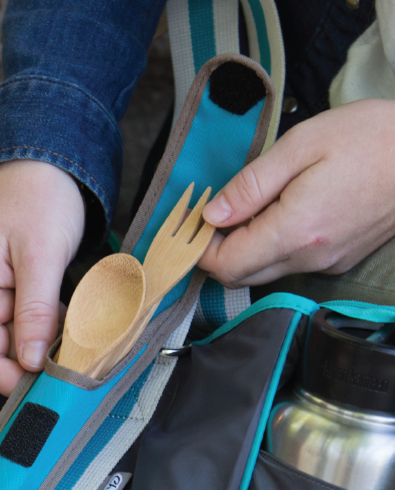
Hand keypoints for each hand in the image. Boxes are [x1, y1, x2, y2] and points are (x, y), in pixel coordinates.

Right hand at [0, 160, 84, 395]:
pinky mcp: (13, 294)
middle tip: (77, 371)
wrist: (42, 161)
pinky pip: (30, 327)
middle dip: (35, 367)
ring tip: (83, 349)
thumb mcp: (40, 255)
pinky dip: (52, 332)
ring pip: (19, 345)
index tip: (51, 390)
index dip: (12, 381)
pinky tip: (77, 328)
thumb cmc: (37, 197)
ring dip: (48, 350)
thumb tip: (32, 363)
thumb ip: (34, 311)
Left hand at [199, 99, 394, 286]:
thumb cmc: (370, 137)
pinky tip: (276, 215)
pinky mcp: (338, 260)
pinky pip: (288, 265)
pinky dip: (268, 248)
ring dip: (242, 250)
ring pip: (262, 273)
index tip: (195, 221)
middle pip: (239, 276)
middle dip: (216, 252)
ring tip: (245, 208)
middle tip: (213, 214)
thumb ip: (251, 185)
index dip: (200, 248)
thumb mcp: (301, 146)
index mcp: (295, 231)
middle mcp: (309, 258)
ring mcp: (326, 263)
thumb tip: (212, 214)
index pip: (226, 265)